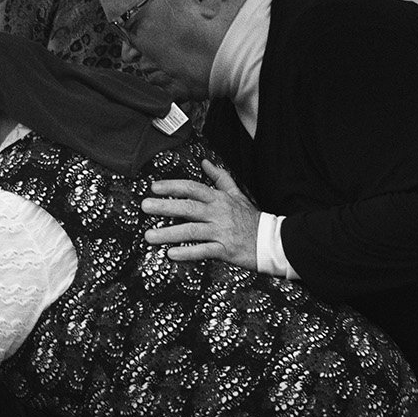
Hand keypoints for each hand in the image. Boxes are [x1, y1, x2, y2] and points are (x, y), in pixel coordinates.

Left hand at [142, 160, 261, 268]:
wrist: (272, 241)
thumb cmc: (252, 219)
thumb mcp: (236, 194)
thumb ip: (220, 178)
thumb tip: (205, 162)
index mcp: (219, 199)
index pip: (192, 188)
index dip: (173, 187)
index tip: (154, 187)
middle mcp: (218, 213)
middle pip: (188, 207)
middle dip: (164, 206)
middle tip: (145, 206)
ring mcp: (221, 232)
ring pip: (191, 231)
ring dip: (169, 233)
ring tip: (149, 236)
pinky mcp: (225, 250)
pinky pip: (203, 251)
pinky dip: (187, 253)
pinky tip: (171, 254)